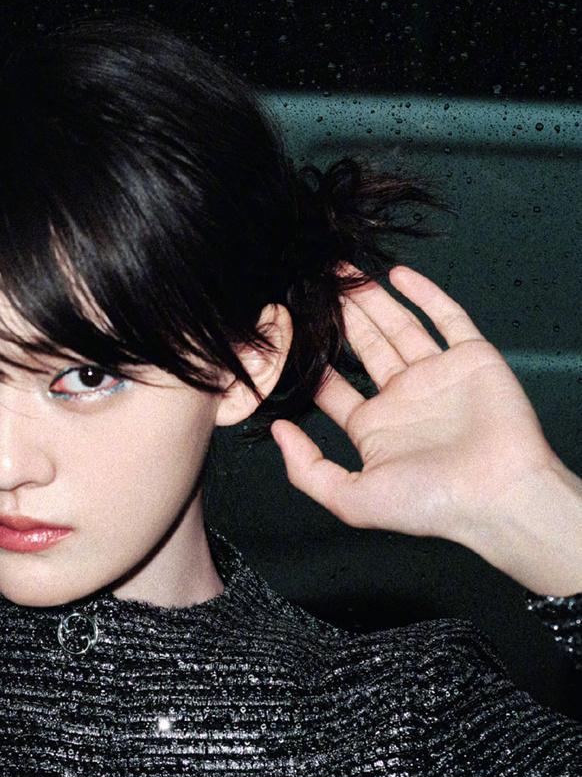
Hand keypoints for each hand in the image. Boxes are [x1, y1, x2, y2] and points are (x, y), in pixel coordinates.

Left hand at [269, 263, 560, 543]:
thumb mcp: (352, 499)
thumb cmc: (431, 504)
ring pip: (399, 326)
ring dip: (373, 299)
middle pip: (363, 347)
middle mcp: (403, 398)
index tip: (292, 333)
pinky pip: (447, 318)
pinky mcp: (472, 358)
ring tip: (344, 272)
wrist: (499, 494)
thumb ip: (307, 469)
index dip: (313, 361)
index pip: (334, 387)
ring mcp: (437, 375)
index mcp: (374, 428)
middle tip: (316, 288)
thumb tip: (278, 430)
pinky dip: (425, 294)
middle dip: (341, 318)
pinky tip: (397, 275)